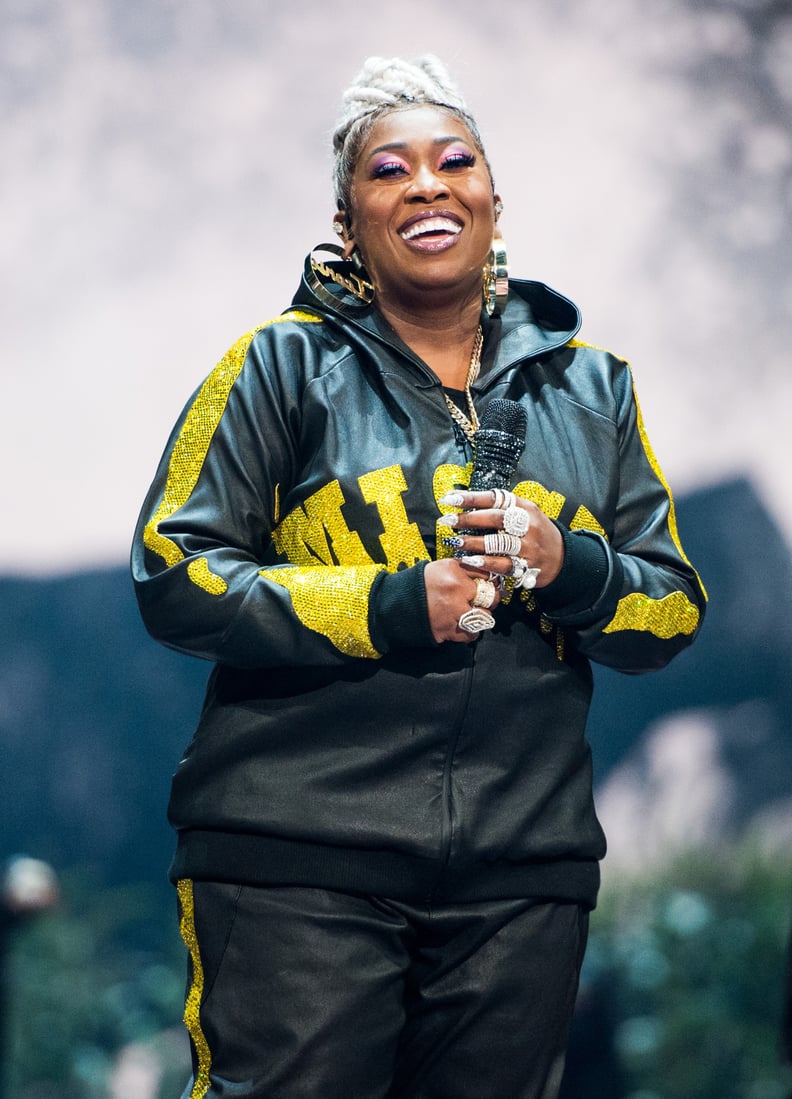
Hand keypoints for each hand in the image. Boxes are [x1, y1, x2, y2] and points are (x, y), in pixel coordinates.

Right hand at [424, 558, 502, 642]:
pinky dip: (470, 631)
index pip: (488, 580)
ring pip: (484, 618)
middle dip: (488, 600)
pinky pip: (471, 634)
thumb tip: (487, 573)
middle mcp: (457, 596)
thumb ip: (467, 568)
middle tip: (480, 599)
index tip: (486, 586)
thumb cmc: (421, 583)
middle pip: (491, 600)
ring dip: (480, 616)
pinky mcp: (449, 632)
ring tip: (470, 611)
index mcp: (456, 577)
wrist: (399, 603)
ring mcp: (454, 616)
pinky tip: (463, 623)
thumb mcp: (444, 566)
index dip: (488, 584)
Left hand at [437, 489, 563, 589]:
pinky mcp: (527, 566)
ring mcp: (529, 546)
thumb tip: (464, 499)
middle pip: (495, 518)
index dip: (471, 498)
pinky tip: (469, 561)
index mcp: (525, 507)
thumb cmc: (534, 531)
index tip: (449, 499)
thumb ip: (500, 507)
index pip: (495, 498)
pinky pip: (504, 564)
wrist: (561, 556)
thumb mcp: (524, 513)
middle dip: (468, 519)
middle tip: (446, 521)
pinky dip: (485, 563)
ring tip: (454, 543)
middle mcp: (528, 524)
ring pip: (498, 542)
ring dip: (473, 542)